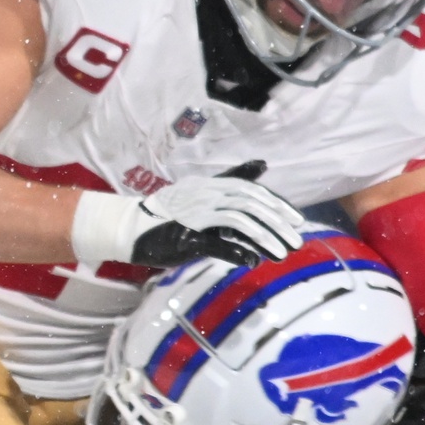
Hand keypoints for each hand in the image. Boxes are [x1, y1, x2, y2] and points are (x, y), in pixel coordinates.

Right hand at [71, 174, 302, 271]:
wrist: (127, 229)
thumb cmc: (166, 214)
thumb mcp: (201, 192)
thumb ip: (230, 180)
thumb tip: (262, 164)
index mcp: (209, 186)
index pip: (250, 190)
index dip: (275, 203)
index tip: (296, 220)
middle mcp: (204, 195)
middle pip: (250, 203)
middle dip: (277, 222)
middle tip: (297, 240)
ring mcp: (194, 214)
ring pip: (239, 221)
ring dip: (265, 237)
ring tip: (283, 253)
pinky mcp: (185, 236)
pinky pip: (217, 243)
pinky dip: (238, 252)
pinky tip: (253, 261)